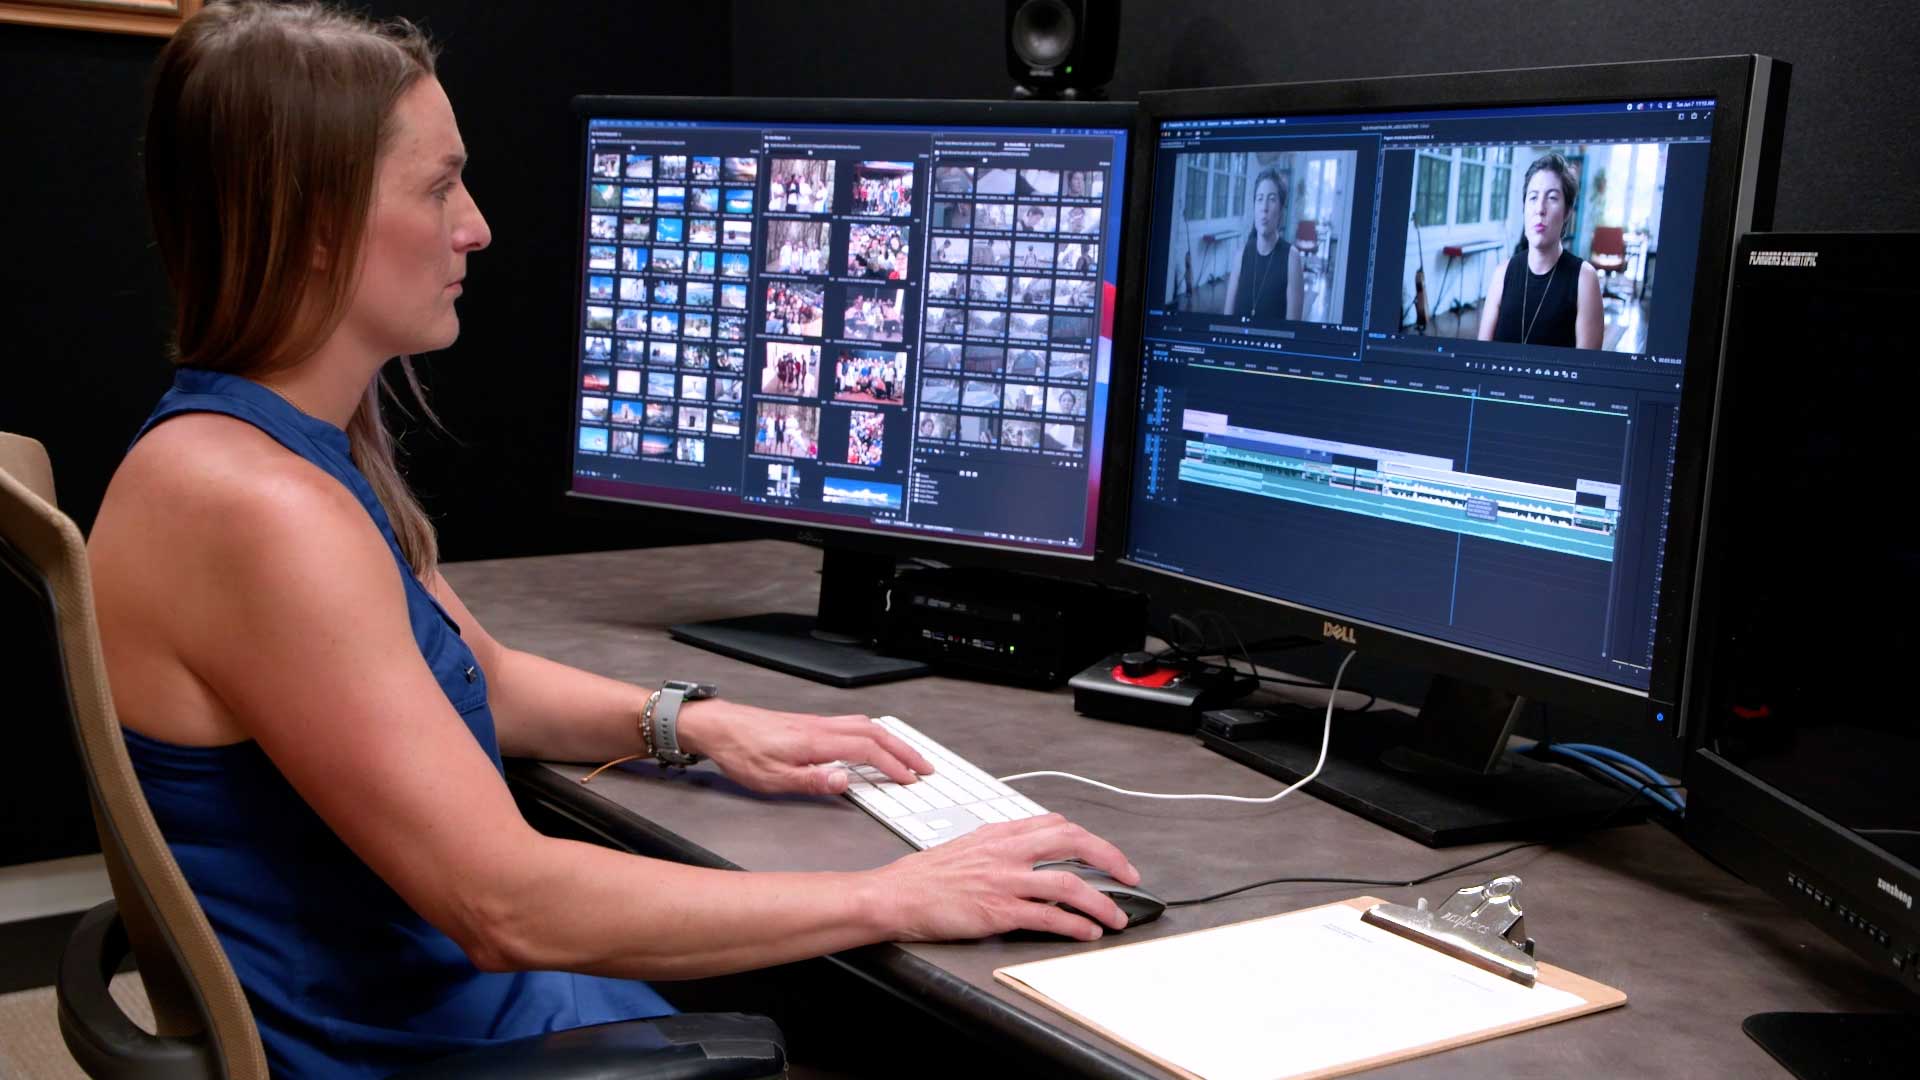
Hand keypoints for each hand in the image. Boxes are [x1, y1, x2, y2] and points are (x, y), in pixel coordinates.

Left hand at [676, 700, 933, 796]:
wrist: (719, 727)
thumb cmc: (741, 754)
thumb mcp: (772, 779)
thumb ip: (811, 780)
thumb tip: (845, 781)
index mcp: (816, 742)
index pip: (867, 750)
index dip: (893, 764)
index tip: (910, 778)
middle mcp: (821, 727)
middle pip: (875, 732)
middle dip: (904, 749)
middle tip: (924, 765)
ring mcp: (817, 722)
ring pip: (866, 724)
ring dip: (891, 739)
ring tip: (906, 755)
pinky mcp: (810, 723)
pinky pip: (852, 723)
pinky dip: (874, 732)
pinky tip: (873, 741)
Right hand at [869, 815, 1139, 941]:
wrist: (894, 895)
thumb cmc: (924, 877)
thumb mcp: (966, 845)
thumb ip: (1000, 846)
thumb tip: (1027, 852)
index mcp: (1000, 833)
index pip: (1057, 825)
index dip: (1089, 839)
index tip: (1105, 855)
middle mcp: (1007, 852)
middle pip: (1072, 843)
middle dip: (1109, 859)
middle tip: (1129, 877)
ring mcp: (1005, 881)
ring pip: (1068, 884)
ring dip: (1100, 902)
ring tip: (1116, 917)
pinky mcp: (999, 911)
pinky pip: (1048, 917)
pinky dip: (1075, 925)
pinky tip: (1087, 932)